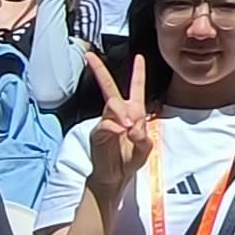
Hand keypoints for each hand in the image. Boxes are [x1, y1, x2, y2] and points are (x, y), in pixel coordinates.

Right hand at [83, 51, 155, 194]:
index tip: (139, 57)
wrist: (115, 177)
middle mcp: (117, 114)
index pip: (136, 88)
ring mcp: (105, 122)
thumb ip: (143, 136)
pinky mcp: (97, 134)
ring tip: (129, 127)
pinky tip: (121, 133)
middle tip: (90, 56)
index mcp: (133, 112)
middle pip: (108, 88)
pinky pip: (105, 125)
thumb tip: (130, 125)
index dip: (138, 72)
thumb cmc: (130, 159)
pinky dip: (114, 128)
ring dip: (121, 114)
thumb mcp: (145, 148)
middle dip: (99, 71)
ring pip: (111, 107)